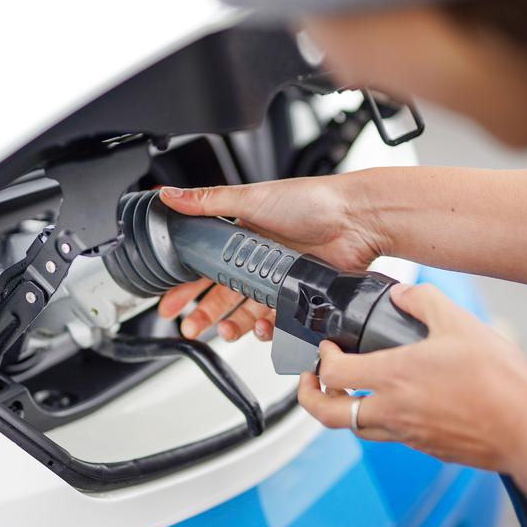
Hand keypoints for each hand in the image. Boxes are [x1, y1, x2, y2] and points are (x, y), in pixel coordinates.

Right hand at [157, 174, 384, 340]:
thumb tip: (168, 195)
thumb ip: (207, 200)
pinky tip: (263, 329)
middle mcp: (259, 259)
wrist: (357, 218)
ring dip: (234, 324)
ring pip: (249, 310)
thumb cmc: (311, 200)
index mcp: (242, 236)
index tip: (168, 303)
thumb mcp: (251, 197)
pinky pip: (279, 319)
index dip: (185, 285)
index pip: (204, 265)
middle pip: (224, 294)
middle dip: (204, 313)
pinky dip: (269, 329)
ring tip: (228, 331)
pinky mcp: (300, 294)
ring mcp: (280, 278)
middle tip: (190, 327)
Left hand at [298, 283, 526, 473]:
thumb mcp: (460, 324)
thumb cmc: (499, 382)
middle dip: (310, 397)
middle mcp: (392, 412)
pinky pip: (390, 437)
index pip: (333, 375)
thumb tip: (402, 293)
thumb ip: (424, 301)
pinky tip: (398, 404)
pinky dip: (380, 421)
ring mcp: (408, 435)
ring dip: (345, 411)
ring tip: (350, 393)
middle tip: (310, 382)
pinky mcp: (427, 448)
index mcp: (393, 378)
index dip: (321, 360)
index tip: (327, 348)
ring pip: (358, 429)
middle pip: (329, 415)